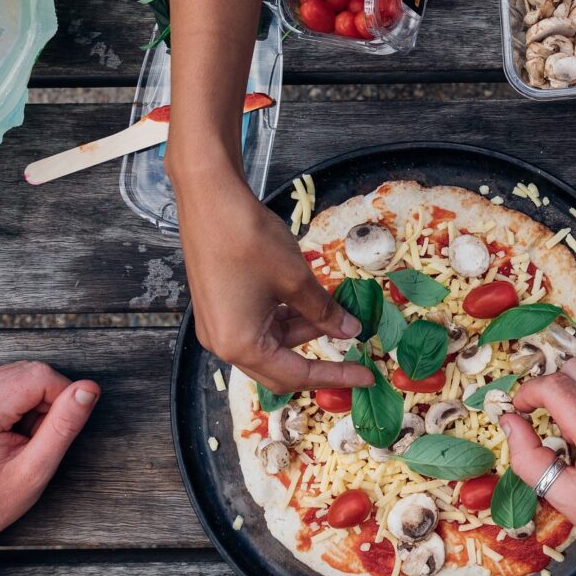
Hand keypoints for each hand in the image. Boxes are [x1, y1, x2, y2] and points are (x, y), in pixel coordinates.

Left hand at [0, 361, 100, 567]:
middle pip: (24, 371)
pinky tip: (2, 432)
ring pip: (9, 374)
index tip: (55, 430)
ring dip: (25, 400)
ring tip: (17, 438)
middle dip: (42, 399)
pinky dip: (6, 401)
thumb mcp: (34, 470)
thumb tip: (88, 388)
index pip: (39, 375)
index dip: (61, 397)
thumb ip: (64, 424)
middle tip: (35, 439)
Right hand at [174, 165, 370, 394]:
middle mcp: (223, 343)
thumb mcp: (296, 279)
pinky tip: (308, 301)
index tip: (366, 377)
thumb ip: (324, 311)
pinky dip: (286, 317)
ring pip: (271, 342)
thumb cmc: (250, 240)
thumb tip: (350, 330)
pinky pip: (258, 324)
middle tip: (354, 357)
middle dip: (317, 360)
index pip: (295, 374)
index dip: (334, 376)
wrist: (210, 199)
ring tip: (336, 312)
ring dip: (303, 330)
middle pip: (279, 368)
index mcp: (240, 345)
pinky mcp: (219, 307)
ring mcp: (218, 325)